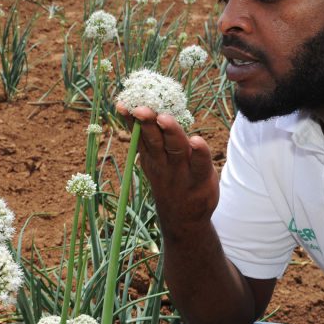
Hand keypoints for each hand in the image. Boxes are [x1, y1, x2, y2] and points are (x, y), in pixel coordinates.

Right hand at [115, 103, 219, 232]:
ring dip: (170, 132)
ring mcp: (181, 171)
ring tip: (164, 118)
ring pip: (175, 148)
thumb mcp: (155, 164)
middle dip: (146, 123)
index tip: (122, 104)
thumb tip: (140, 112)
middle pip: (154, 140)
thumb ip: (151, 141)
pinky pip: (200, 164)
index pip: (139, 135)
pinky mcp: (201, 178)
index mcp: (150, 157)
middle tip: (141, 109)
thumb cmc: (170, 183)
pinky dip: (199, 152)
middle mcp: (163, 162)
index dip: (130, 120)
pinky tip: (197, 141)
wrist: (183, 220)